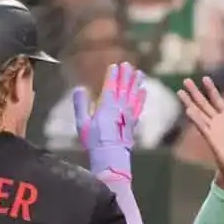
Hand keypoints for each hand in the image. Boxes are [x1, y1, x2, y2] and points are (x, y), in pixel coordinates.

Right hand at [72, 62, 146, 176]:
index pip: (110, 86)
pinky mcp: (133, 124)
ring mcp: (128, 116)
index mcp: (106, 106)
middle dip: (125, 75)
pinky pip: (138, 107)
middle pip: (124, 88)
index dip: (112, 75)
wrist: (111, 158)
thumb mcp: (82, 124)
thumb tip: (79, 88)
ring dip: (136, 83)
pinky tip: (143, 92)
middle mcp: (119, 108)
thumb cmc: (94, 142)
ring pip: (133, 95)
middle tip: (128, 64)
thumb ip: (81, 104)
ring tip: (139, 73)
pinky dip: (141, 98)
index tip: (114, 66)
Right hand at [178, 77, 223, 188]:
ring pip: (199, 113)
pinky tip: (188, 110)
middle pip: (204, 103)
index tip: (205, 78)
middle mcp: (218, 122)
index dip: (211, 89)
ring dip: (190, 103)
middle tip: (185, 80)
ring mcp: (213, 130)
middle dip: (195, 92)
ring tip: (180, 93)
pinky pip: (202, 127)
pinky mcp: (212, 139)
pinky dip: (196, 119)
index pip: (217, 100)